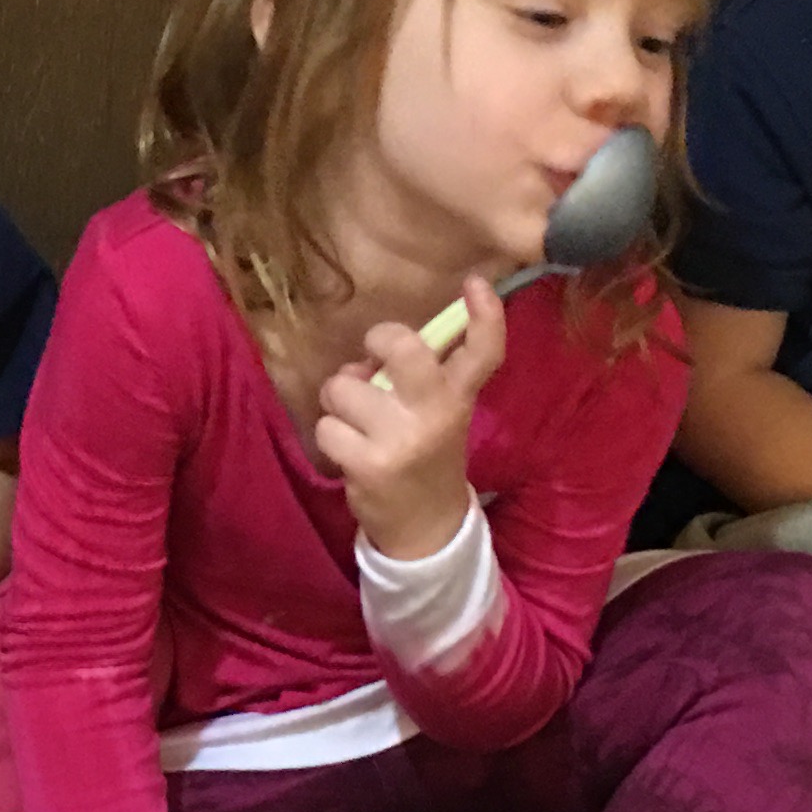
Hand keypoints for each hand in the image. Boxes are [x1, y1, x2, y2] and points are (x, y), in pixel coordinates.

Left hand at [312, 281, 508, 558]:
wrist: (426, 528)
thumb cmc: (423, 453)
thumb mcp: (439, 413)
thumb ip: (418, 377)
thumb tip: (373, 352)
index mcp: (458, 397)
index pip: (484, 352)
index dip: (484, 315)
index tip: (475, 283)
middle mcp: (437, 413)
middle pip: (401, 346)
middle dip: (378, 341)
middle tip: (372, 360)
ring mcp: (403, 439)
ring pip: (344, 386)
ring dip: (340, 401)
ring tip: (357, 424)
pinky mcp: (371, 465)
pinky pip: (327, 425)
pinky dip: (331, 435)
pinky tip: (350, 453)